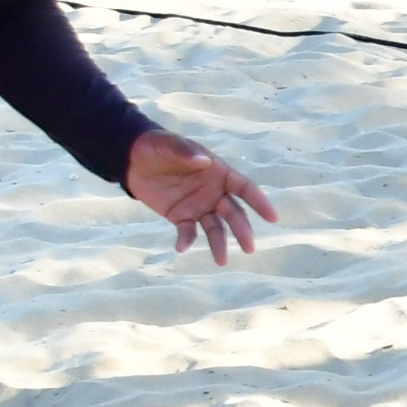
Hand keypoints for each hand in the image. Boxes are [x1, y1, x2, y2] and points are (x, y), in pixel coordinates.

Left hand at [126, 127, 278, 263]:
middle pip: (234, 214)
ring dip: (220, 244)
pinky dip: (186, 240)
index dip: (260, 202)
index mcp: (218, 172)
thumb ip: (186, 152)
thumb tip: (204, 162)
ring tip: (221, 261)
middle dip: (243, 230)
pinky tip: (181, 247)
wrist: (133, 159)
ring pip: (216, 228)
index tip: (272, 218)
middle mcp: (214, 192)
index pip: (245, 189)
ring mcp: (199, 206)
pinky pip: (188, 231)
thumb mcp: (169, 144)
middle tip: (249, 248)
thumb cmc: (157, 146)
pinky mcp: (181, 217)